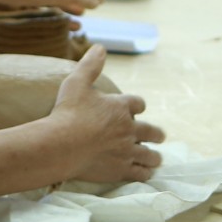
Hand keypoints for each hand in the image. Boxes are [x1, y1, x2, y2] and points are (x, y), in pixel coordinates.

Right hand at [47, 46, 164, 181]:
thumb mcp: (77, 82)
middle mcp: (129, 129)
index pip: (138, 104)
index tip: (138, 108)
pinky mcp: (121, 170)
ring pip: (150, 155)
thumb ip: (90, 65)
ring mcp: (127, 151)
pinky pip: (140, 173)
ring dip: (154, 156)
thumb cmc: (68, 113)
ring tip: (156, 159)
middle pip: (151, 131)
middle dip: (156, 134)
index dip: (138, 106)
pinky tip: (146, 174)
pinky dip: (145, 173)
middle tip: (159, 136)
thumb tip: (100, 47)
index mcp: (121, 107)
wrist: (62, 145)